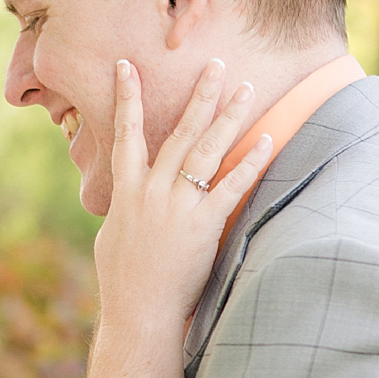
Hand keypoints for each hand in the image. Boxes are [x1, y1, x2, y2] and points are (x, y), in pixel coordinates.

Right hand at [93, 57, 274, 336]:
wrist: (138, 312)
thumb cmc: (122, 282)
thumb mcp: (112, 237)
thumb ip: (124, 210)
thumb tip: (127, 200)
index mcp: (127, 192)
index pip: (125, 135)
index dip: (125, 98)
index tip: (127, 65)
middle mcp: (152, 192)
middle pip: (178, 132)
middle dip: (198, 95)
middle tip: (216, 64)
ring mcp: (178, 207)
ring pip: (206, 151)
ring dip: (228, 116)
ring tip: (246, 89)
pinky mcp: (203, 226)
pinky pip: (231, 186)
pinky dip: (249, 162)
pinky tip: (266, 140)